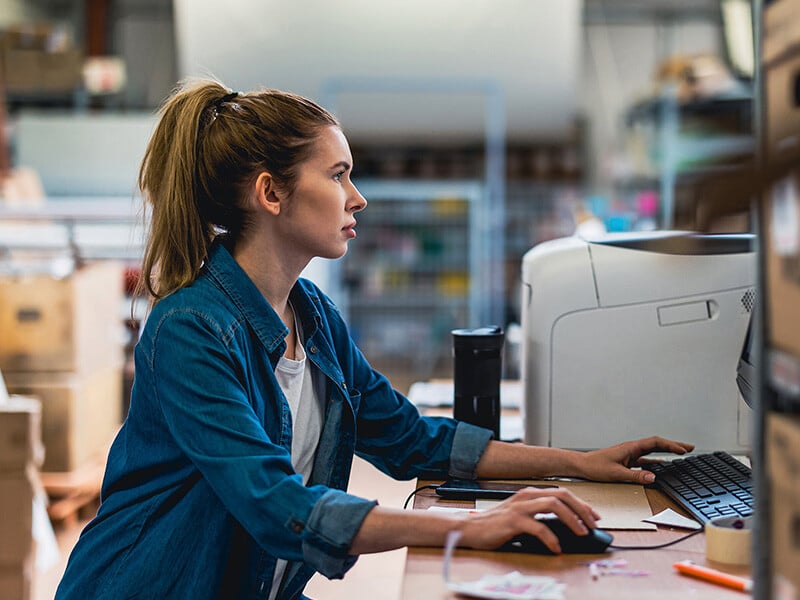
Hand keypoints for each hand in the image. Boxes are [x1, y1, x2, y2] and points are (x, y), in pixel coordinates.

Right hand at [456, 487, 600, 553]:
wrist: (470, 529)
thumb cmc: (496, 525)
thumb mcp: (521, 517)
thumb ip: (539, 517)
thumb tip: (566, 527)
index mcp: (529, 494)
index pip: (562, 493)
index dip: (581, 504)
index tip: (593, 516)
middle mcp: (526, 496)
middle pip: (562, 495)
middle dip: (581, 509)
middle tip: (593, 525)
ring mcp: (519, 507)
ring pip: (554, 506)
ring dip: (572, 519)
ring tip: (581, 533)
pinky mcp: (513, 521)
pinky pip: (538, 527)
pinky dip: (551, 538)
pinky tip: (556, 548)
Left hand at [577, 436, 693, 483]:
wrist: (581, 465)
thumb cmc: (594, 466)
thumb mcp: (616, 473)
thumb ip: (635, 475)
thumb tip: (653, 477)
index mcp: (631, 448)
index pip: (655, 443)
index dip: (671, 445)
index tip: (683, 450)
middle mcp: (632, 449)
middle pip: (657, 445)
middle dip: (674, 445)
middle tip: (689, 448)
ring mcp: (630, 455)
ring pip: (652, 452)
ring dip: (666, 452)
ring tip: (681, 454)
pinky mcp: (627, 461)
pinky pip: (645, 460)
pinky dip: (656, 462)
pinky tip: (663, 466)